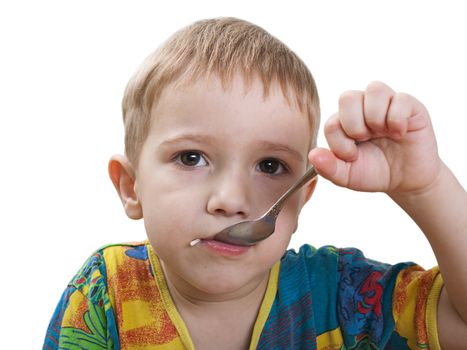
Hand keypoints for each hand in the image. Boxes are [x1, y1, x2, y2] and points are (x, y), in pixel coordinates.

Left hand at [309, 81, 440, 195]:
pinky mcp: (410, 105)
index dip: (339, 142)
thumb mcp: (348, 176)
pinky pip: (400, 99)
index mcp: (344, 122)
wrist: (407, 180)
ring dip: (375, 117)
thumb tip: (313, 155)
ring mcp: (386, 104)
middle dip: (354, 124)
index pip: (331, 122)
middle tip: (365, 140)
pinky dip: (397, 119)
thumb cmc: (375, 172)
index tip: (352, 156)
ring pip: (374, 89)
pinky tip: (400, 133)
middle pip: (347, 97)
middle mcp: (363, 108)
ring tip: (384, 133)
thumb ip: (328, 168)